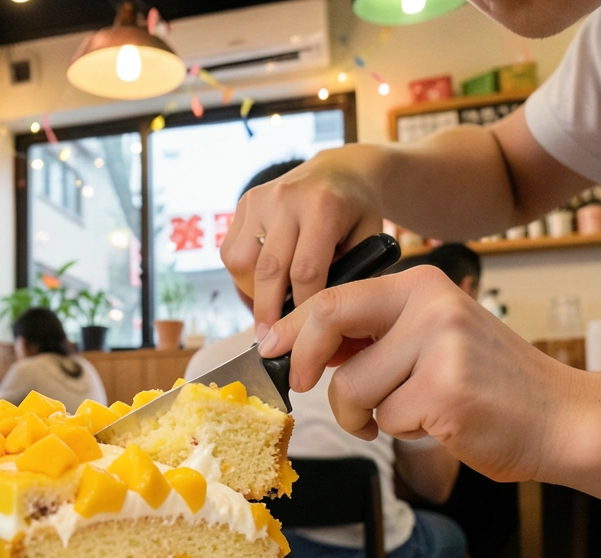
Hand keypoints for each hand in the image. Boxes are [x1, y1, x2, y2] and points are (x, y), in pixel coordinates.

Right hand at [221, 145, 385, 335]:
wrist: (341, 171)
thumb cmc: (357, 213)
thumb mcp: (368, 240)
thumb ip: (349, 274)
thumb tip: (319, 321)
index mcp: (324, 206)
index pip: (305, 270)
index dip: (301, 309)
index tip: (300, 338)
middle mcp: (287, 198)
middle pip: (269, 270)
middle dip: (269, 312)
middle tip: (269, 343)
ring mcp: (261, 198)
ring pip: (242, 262)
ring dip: (251, 293)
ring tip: (267, 311)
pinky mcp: (245, 202)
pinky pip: (231, 251)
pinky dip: (242, 276)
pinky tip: (260, 286)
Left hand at [258, 266, 577, 482]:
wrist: (561, 418)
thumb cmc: (488, 384)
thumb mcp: (433, 338)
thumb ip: (375, 334)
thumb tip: (298, 344)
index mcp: (422, 284)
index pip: (334, 295)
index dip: (292, 326)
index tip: (270, 348)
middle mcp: (431, 304)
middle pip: (329, 322)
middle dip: (303, 360)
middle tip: (299, 385)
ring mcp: (439, 347)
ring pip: (351, 387)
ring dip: (365, 415)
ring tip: (410, 413)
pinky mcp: (444, 393)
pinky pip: (385, 420)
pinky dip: (400, 432)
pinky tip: (438, 423)